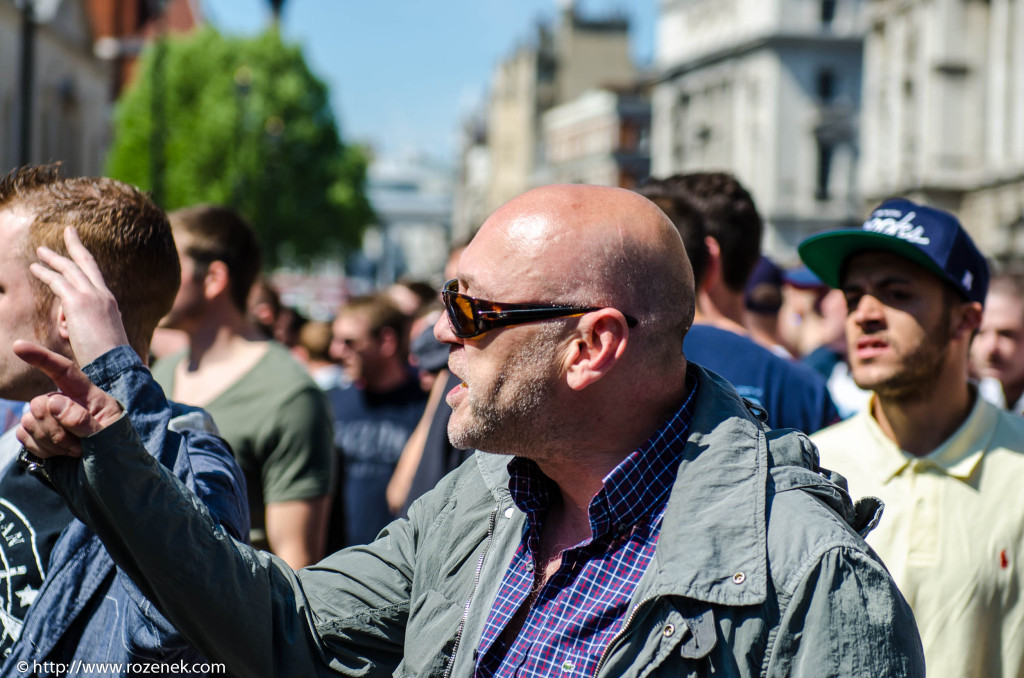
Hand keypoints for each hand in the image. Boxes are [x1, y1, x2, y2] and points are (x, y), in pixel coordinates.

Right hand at [13, 341, 122, 457]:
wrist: (111, 487)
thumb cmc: (118, 459)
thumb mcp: (110, 439)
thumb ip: (83, 420)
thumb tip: (53, 401)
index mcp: (91, 398)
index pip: (64, 372)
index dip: (41, 358)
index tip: (18, 346)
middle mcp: (69, 404)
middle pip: (40, 402)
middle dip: (55, 430)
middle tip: (80, 447)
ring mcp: (53, 421)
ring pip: (29, 420)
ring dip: (49, 442)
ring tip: (75, 453)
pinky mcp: (40, 438)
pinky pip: (23, 434)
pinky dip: (39, 448)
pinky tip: (59, 456)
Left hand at [30, 226, 129, 365]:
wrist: (115, 368)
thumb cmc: (107, 361)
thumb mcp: (98, 339)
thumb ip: (82, 326)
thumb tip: (65, 324)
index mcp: (110, 304)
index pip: (96, 277)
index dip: (87, 263)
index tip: (80, 251)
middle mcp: (104, 296)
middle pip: (87, 264)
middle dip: (76, 246)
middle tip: (69, 232)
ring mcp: (93, 298)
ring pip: (69, 270)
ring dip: (53, 259)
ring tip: (40, 252)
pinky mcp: (78, 304)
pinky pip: (58, 282)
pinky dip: (45, 273)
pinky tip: (34, 268)